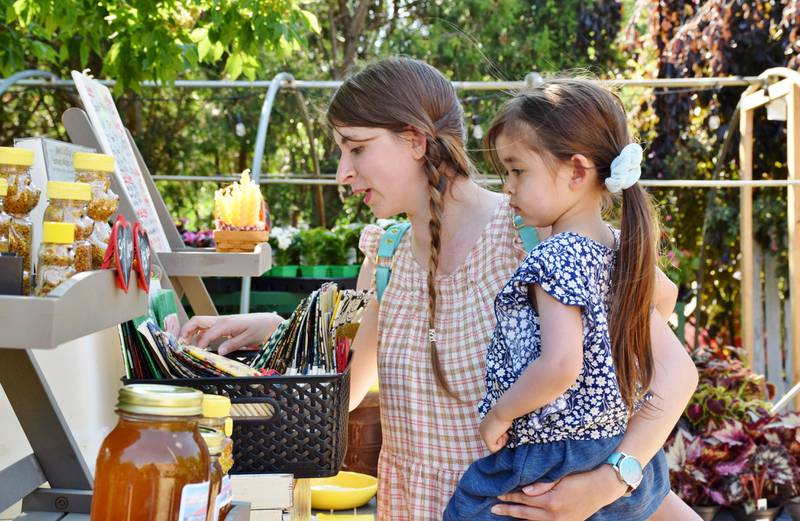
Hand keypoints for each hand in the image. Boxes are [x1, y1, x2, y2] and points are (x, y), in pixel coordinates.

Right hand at [179, 313, 283, 354]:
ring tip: (185, 345)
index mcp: (227, 323)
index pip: (207, 333)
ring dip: (190, 332)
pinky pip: (206, 327)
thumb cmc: (260, 329)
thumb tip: (219, 352)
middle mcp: (221, 320)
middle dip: (186, 331)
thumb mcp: (248, 338)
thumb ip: (233, 344)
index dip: (199, 343)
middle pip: (197, 321)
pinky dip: (198, 333)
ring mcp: (221, 322)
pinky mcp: (223, 325)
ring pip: (200, 323)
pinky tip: (197, 343)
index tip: (195, 353)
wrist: (268, 322)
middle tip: (180, 344)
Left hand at [479, 408, 511, 452]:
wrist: (504, 410)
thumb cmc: (505, 413)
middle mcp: (481, 430)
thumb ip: (498, 429)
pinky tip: (503, 435)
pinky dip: (501, 445)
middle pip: (492, 442)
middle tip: (505, 431)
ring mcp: (483, 435)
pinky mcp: (487, 439)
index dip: (501, 435)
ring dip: (502, 441)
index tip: (503, 427)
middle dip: (501, 439)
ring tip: (504, 432)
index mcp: (483, 426)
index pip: (493, 437)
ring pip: (494, 446)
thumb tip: (502, 434)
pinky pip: (494, 449)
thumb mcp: (500, 422)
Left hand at [491, 465, 625, 519]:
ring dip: (518, 518)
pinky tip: (524, 519)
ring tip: (504, 514)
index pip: (524, 499)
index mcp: (551, 502)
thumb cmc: (581, 477)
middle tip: (493, 508)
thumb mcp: (561, 476)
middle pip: (525, 514)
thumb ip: (542, 484)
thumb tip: (524, 491)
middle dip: (509, 510)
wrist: (602, 487)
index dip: (510, 496)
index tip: (498, 494)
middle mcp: (554, 515)